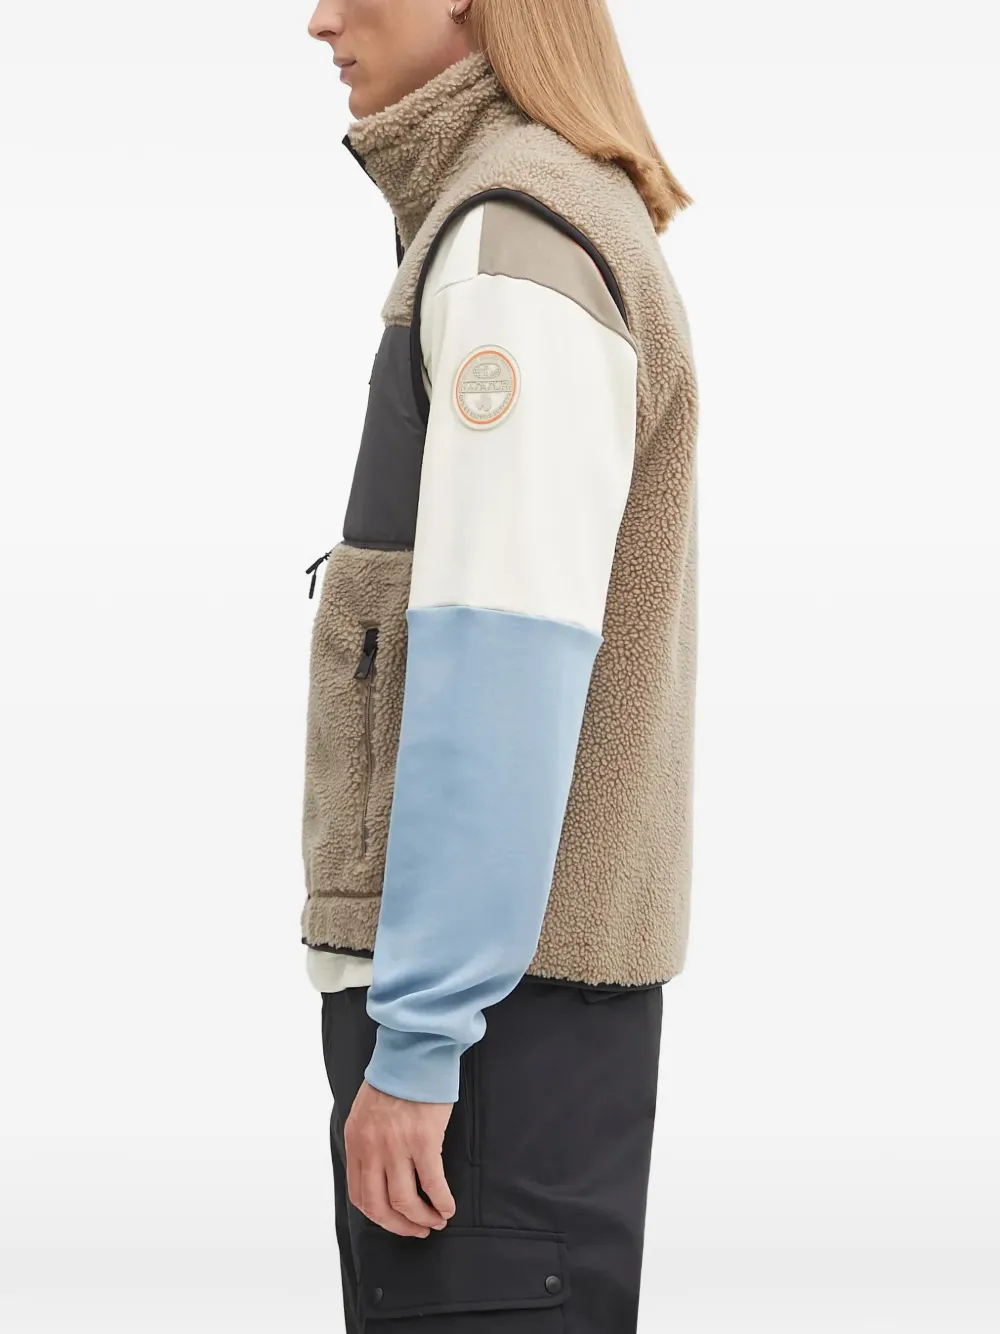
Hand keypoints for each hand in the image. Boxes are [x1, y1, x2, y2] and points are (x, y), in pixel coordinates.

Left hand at [344, 1079, 456, 1236]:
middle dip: (400, 1226)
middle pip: (379, 1206)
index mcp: (356, 1141)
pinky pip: (432, 1183)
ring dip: (422, 1218)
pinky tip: (448, 1207)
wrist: (414, 1052)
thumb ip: (367, 1142)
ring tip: (436, 1220)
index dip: (378, 1216)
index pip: (359, 1195)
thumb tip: (378, 1172)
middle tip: (418, 1230)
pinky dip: (441, 1201)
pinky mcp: (423, 1141)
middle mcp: (372, 1148)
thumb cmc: (395, 1078)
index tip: (395, 1221)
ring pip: (404, 1200)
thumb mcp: (366, 1111)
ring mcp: (396, 1146)